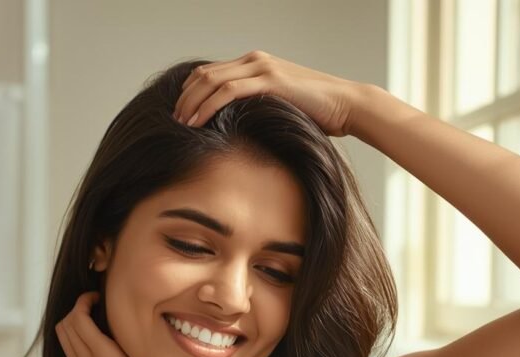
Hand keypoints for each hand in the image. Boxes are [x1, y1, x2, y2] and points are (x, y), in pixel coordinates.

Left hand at [173, 51, 365, 136]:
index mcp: (255, 64)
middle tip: (173, 121)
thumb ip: (259, 110)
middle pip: (204, 74)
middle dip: (184, 98)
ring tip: (180, 124)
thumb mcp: (281, 109)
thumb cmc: (319, 113)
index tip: (180, 115)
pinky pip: (228, 92)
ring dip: (191, 103)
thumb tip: (240, 132)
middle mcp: (255, 61)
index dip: (190, 92)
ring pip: (211, 80)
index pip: (210, 72)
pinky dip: (208, 106)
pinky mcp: (269, 81)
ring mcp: (262, 68)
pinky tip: (197, 122)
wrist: (346, 105)